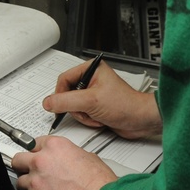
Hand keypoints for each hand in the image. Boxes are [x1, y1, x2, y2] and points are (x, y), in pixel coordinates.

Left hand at [11, 135, 116, 189]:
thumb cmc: (99, 185)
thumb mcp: (88, 157)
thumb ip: (68, 155)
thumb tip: (65, 160)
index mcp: (54, 146)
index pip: (32, 144)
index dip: (36, 152)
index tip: (35, 156)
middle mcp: (41, 162)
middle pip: (18, 160)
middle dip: (24, 166)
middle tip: (32, 172)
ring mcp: (35, 182)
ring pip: (21, 182)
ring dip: (30, 186)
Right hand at [44, 60, 161, 139]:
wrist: (140, 121)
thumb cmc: (125, 105)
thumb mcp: (91, 101)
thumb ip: (66, 101)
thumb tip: (48, 102)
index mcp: (91, 69)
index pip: (64, 79)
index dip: (60, 94)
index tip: (59, 106)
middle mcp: (92, 79)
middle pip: (67, 94)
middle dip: (76, 108)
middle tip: (86, 110)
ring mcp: (93, 94)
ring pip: (73, 106)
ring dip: (83, 116)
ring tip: (96, 115)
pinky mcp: (96, 106)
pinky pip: (81, 114)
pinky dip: (88, 120)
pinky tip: (99, 120)